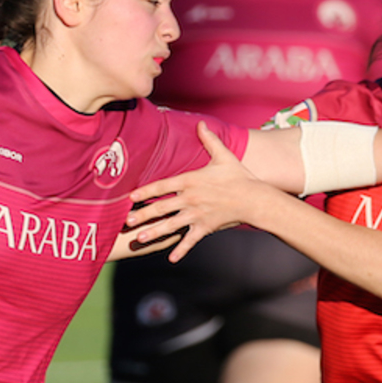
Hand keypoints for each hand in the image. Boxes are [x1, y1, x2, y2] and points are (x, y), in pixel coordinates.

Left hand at [127, 121, 266, 262]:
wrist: (254, 198)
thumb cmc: (238, 176)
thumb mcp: (223, 155)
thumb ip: (209, 140)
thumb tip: (201, 123)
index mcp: (191, 181)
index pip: (162, 186)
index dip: (145, 191)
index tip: (131, 196)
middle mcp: (190, 199)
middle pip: (161, 207)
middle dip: (143, 215)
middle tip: (127, 221)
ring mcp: (197, 215)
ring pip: (171, 226)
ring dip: (154, 233)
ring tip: (139, 239)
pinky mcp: (206, 227)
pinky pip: (191, 240)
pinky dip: (181, 250)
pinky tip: (171, 258)